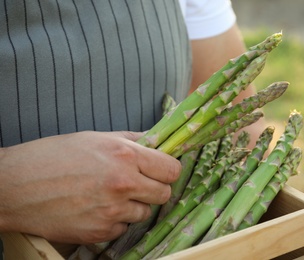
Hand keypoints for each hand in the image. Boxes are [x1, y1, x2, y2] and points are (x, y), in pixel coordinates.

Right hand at [0, 131, 180, 243]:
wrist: (16, 186)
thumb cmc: (53, 156)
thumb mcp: (96, 138)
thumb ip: (132, 141)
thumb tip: (157, 144)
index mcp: (125, 155)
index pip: (172, 169)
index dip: (168, 170)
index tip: (162, 170)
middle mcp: (123, 184)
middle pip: (164, 194)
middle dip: (155, 188)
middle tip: (138, 183)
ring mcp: (112, 211)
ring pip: (144, 212)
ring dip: (134, 205)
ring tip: (109, 195)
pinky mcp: (100, 232)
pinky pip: (123, 227)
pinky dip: (115, 219)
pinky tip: (96, 208)